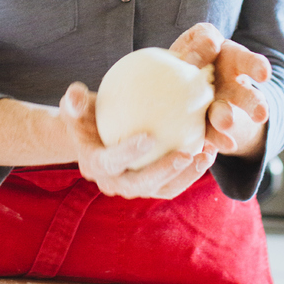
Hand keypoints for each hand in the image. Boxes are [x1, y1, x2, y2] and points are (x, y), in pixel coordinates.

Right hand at [59, 82, 214, 199]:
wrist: (92, 136)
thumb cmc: (84, 114)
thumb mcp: (74, 104)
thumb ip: (74, 100)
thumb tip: (75, 94)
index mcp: (94, 164)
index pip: (110, 162)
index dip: (128, 153)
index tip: (149, 135)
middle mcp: (113, 183)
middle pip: (140, 185)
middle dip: (164, 172)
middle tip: (186, 153)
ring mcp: (134, 187)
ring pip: (162, 189)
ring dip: (187, 176)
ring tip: (207, 154)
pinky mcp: (152, 185)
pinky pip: (174, 181)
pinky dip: (192, 169)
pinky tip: (209, 147)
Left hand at [170, 22, 271, 162]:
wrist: (180, 81)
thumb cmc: (193, 53)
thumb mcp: (198, 39)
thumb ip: (204, 38)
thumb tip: (211, 44)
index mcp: (234, 62)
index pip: (249, 63)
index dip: (257, 67)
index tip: (263, 73)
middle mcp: (232, 89)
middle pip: (247, 97)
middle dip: (253, 104)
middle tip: (261, 113)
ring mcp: (218, 109)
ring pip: (224, 117)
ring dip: (226, 121)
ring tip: (225, 123)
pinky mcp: (203, 126)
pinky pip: (207, 135)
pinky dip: (210, 141)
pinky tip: (209, 146)